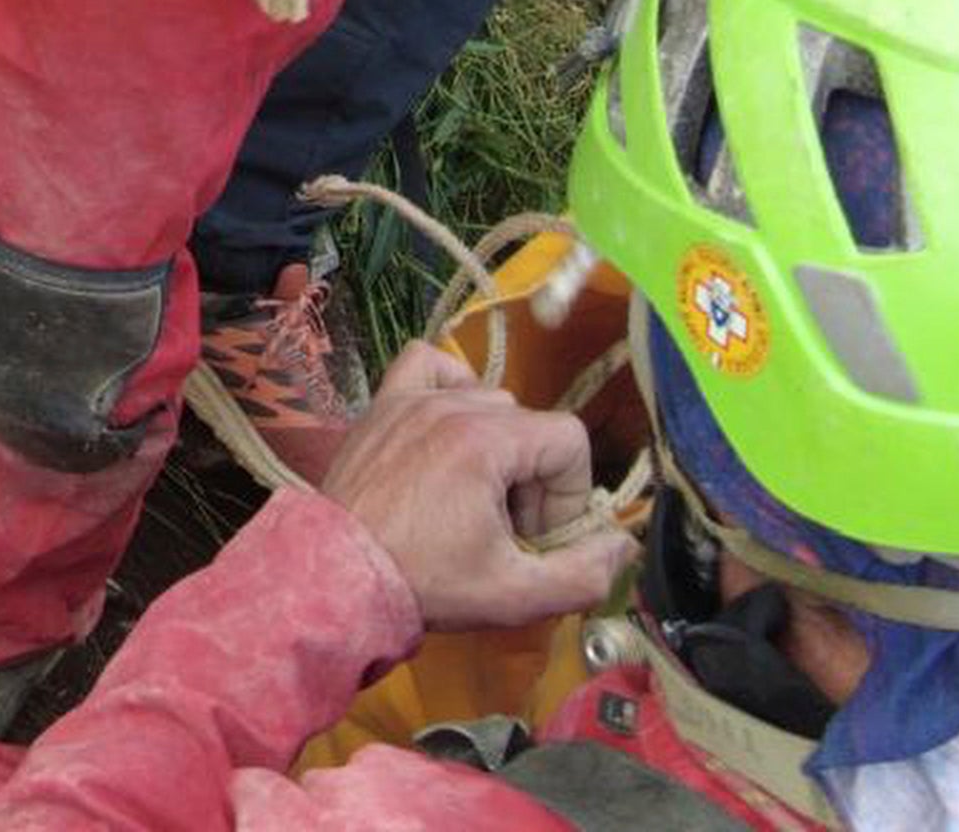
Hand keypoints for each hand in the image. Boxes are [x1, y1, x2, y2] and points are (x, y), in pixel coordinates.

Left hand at [317, 345, 631, 632]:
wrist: (334, 578)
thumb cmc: (425, 583)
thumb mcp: (517, 595)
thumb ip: (584, 573)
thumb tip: (623, 545)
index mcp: (487, 441)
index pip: (569, 439)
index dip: (567, 494)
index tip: (535, 536)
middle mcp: (450, 406)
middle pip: (530, 425)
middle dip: (532, 479)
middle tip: (502, 528)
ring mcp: (411, 398)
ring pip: (487, 400)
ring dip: (495, 446)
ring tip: (471, 496)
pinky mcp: (382, 404)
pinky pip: (428, 364)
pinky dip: (448, 386)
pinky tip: (448, 432)